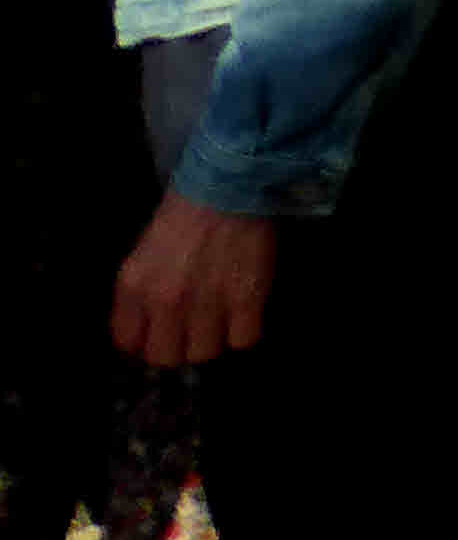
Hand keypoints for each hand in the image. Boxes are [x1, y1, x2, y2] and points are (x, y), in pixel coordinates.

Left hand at [112, 192, 276, 369]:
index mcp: (133, 287)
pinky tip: (245, 311)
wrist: (232, 182)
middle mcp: (165, 301)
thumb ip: (141, 292)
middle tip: (193, 328)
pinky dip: (246, 329)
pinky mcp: (247, 298)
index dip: (147, 340)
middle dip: (180, 346)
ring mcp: (206, 302)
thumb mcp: (145, 251)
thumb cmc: (186, 210)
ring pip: (205, 353)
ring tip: (223, 317)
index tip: (161, 332)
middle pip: (166, 357)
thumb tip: (150, 326)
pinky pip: (243, 339)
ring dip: (214, 338)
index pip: (128, 342)